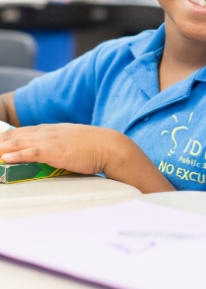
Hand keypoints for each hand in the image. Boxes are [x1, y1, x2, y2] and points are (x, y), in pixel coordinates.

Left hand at [0, 124, 175, 193]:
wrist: (112, 146)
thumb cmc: (97, 147)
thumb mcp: (75, 142)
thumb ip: (61, 145)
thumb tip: (55, 154)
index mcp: (53, 130)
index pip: (23, 131)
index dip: (6, 137)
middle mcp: (49, 132)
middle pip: (16, 135)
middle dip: (0, 141)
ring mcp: (52, 140)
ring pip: (19, 142)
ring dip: (2, 148)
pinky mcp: (57, 151)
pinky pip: (32, 152)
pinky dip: (17, 154)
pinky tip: (5, 158)